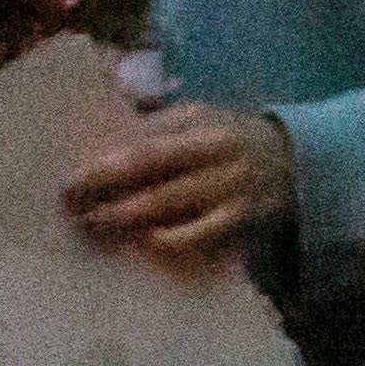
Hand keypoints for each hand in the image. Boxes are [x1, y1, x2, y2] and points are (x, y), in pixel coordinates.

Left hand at [65, 99, 294, 268]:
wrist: (297, 164)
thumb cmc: (228, 144)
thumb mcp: (197, 119)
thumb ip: (154, 124)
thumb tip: (102, 125)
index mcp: (194, 119)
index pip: (139, 139)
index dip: (101, 162)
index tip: (67, 180)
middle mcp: (209, 146)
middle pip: (147, 166)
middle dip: (103, 188)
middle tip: (69, 207)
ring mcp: (226, 183)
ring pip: (168, 200)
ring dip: (126, 215)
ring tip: (93, 227)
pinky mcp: (240, 218)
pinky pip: (199, 233)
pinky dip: (169, 240)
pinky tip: (142, 247)